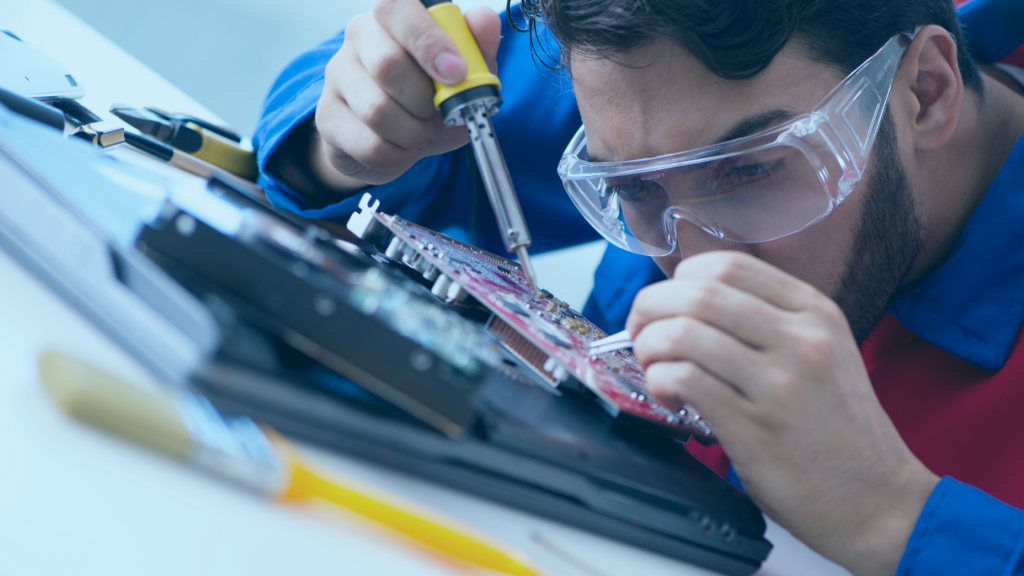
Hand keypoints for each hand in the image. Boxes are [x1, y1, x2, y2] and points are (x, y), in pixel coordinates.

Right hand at [313, 0, 501, 189]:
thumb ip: (477, 50)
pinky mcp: (327, 118)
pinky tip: (401, 148)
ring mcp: (337, 76)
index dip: (428, 40)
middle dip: (424, 100)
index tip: (456, 72)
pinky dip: (398, 155)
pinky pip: (370, 145)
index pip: (397, 7)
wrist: (393, 144)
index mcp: (393, 17)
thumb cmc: (428, 102)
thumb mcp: (462, 78)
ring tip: (419, 132)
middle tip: (435, 110)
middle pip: (387, 64)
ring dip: (413, 132)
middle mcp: (359, 37)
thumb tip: (484, 20)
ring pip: (378, 110)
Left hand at [626, 251, 938, 575]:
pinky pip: (687, 380)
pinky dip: (660, 380)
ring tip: (652, 366)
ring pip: (685, 333)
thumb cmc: (839, 429)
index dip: (679, 280)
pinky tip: (666, 393)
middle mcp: (801, 339)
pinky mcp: (757, 428)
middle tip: (640, 331)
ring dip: (650, 346)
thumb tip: (690, 305)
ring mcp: (780, 383)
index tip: (666, 304)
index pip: (727, 265)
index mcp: (815, 312)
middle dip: (650, 308)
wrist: (879, 501)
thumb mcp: (824, 353)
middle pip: (698, 293)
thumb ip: (769, 322)